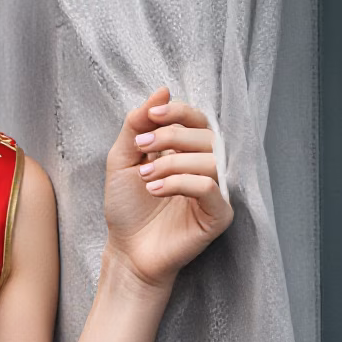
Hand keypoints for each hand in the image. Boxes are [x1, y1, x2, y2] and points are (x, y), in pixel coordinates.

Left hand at [103, 85, 233, 288]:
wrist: (126, 250)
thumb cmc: (127, 208)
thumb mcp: (123, 160)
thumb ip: (137, 125)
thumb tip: (162, 90)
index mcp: (188, 151)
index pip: (197, 119)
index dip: (179, 112)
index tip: (153, 115)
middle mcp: (206, 167)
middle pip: (206, 135)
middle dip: (170, 137)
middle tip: (141, 150)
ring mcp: (216, 190)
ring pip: (210, 159)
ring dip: (171, 163)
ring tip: (145, 178)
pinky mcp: (219, 214)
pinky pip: (210, 186)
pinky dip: (181, 183)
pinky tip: (156, 190)